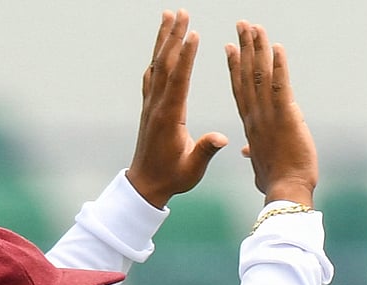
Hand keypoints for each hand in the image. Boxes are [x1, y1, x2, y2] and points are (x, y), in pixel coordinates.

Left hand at [127, 9, 228, 208]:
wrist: (145, 185)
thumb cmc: (172, 177)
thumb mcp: (193, 168)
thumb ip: (206, 151)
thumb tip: (221, 138)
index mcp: (169, 117)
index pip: (179, 80)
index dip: (186, 56)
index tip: (193, 34)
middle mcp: (157, 105)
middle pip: (165, 64)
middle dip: (173, 36)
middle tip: (180, 12)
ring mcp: (150, 104)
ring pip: (156, 65)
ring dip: (163, 40)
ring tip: (168, 17)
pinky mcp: (149, 107)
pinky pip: (152, 75)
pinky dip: (157, 57)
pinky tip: (161, 49)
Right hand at [226, 21, 316, 205]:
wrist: (284, 191)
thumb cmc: (274, 182)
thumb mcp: (259, 166)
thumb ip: (252, 153)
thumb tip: (246, 151)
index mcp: (250, 125)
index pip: (239, 90)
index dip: (234, 67)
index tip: (230, 48)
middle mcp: (255, 115)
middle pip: (246, 75)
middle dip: (244, 47)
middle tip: (242, 24)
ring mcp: (269, 115)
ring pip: (261, 75)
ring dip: (259, 49)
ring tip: (255, 27)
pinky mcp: (286, 117)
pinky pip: (281, 86)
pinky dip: (279, 66)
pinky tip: (277, 48)